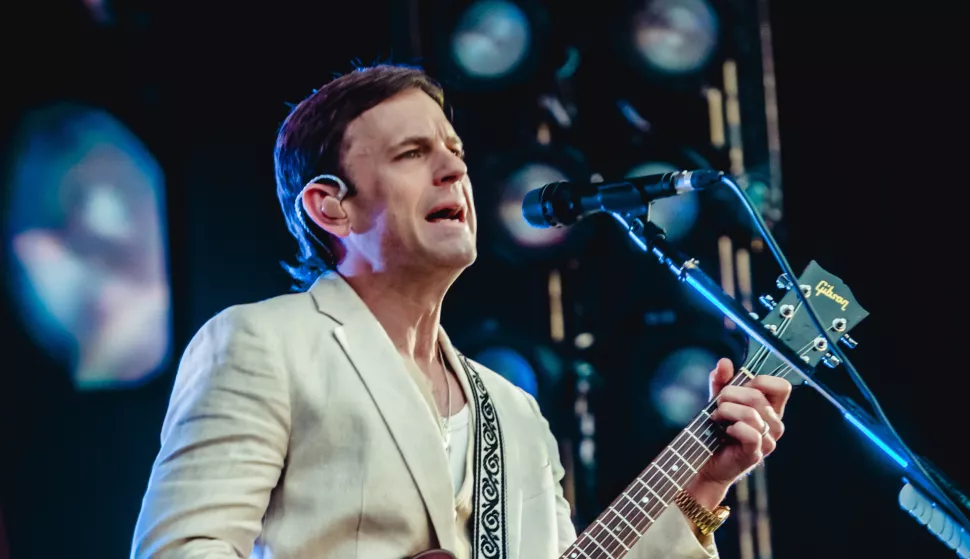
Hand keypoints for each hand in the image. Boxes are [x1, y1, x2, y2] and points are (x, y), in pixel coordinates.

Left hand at [687, 358, 792, 507]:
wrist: (705, 461)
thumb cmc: (715, 431)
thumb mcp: (718, 400)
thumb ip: (721, 381)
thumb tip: (724, 362)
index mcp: (771, 408)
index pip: (781, 386)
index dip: (760, 381)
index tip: (740, 388)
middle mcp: (775, 424)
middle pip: (757, 396)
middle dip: (729, 395)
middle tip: (717, 405)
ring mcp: (768, 440)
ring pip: (751, 413)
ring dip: (726, 411)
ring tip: (717, 418)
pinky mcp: (756, 453)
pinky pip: (749, 432)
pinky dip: (733, 428)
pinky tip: (725, 432)